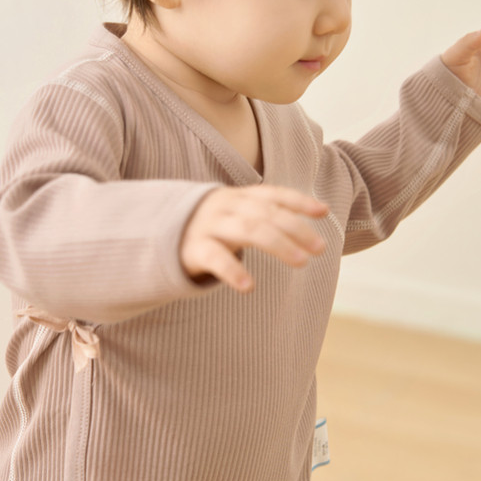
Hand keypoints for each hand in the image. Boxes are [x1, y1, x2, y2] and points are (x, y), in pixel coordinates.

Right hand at [180, 185, 328, 292]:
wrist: (156, 236)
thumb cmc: (210, 229)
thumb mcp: (236, 215)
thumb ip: (266, 215)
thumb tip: (313, 219)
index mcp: (238, 197)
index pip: (272, 194)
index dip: (298, 201)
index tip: (324, 211)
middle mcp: (225, 206)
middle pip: (265, 214)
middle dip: (295, 229)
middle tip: (319, 248)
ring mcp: (208, 225)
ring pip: (248, 230)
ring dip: (278, 244)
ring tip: (301, 262)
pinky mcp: (192, 249)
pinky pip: (215, 258)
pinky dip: (232, 271)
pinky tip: (248, 286)